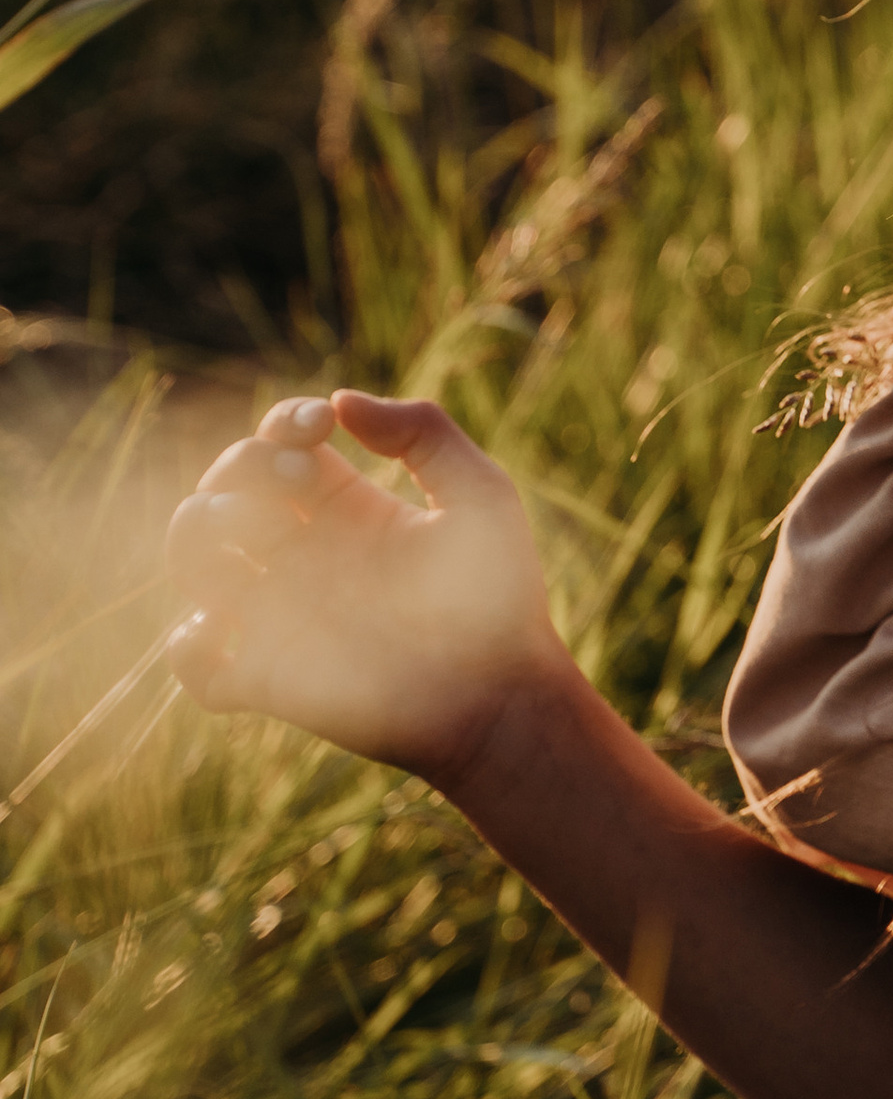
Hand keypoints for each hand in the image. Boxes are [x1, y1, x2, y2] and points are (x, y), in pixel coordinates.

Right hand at [167, 392, 573, 790]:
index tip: (319, 427)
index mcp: (344, 505)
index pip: (279, 443)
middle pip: (223, 489)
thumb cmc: (498, 597)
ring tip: (248, 535)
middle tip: (299, 486)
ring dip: (196, 533)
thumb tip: (340, 400)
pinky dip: (188, 646)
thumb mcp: (478, 495)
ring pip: (191, 557)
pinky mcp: (269, 676)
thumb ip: (423, 432)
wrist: (499, 698)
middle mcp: (303, 551)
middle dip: (240, 469)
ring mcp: (279, 611)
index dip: (284, 422)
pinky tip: (226, 630)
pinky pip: (193, 660)